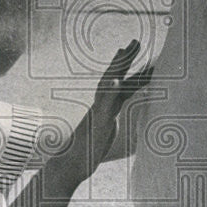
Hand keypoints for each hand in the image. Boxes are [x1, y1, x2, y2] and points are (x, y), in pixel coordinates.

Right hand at [61, 39, 153, 179]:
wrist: (70, 165)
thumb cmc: (86, 152)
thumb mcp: (103, 133)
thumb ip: (107, 121)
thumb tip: (111, 118)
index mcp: (106, 108)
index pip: (121, 86)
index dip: (131, 70)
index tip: (136, 55)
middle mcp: (101, 106)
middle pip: (115, 78)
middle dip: (125, 59)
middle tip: (136, 41)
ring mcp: (98, 112)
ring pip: (108, 85)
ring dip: (117, 67)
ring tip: (124, 50)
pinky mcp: (97, 121)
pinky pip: (105, 104)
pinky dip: (111, 91)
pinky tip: (118, 79)